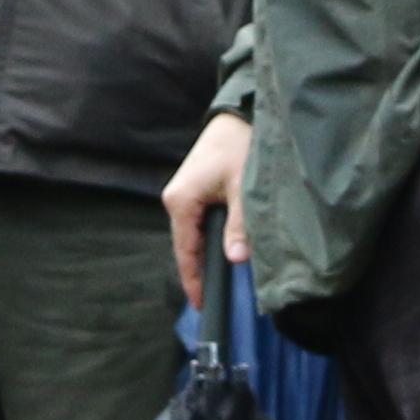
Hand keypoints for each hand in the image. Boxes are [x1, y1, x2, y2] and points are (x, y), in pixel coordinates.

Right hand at [160, 112, 255, 299]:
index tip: (201, 305)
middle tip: (215, 299)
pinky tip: (223, 250)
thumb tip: (236, 260)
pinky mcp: (194, 190)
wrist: (238, 114)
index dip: (194, 280)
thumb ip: (239, 226)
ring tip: (220, 281)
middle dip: (201, 271)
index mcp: (181, 201)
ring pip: (194, 235)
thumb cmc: (239, 146)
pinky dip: (210, 238)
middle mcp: (176, 200)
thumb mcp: (243, 188)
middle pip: (187, 246)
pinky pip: (199, 223)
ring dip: (207, 254)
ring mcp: (184, 194)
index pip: (185, 252)